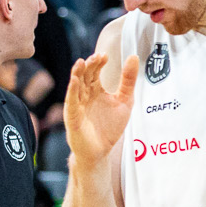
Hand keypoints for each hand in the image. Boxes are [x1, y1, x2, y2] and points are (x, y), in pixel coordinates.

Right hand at [64, 50, 138, 170]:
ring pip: (75, 86)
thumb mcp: (124, 101)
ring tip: (81, 62)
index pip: (94, 71)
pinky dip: (72, 91)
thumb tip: (134, 56)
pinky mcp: (72, 116)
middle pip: (85, 75)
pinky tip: (75, 81)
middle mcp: (84, 94)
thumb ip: (128, 80)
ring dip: (77, 74)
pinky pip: (71, 101)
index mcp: (95, 90)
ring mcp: (77, 104)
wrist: (99, 151)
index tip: (106, 55)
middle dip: (90, 65)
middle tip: (98, 57)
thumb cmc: (109, 126)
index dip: (99, 62)